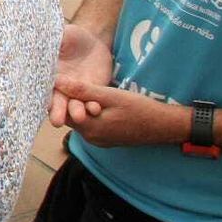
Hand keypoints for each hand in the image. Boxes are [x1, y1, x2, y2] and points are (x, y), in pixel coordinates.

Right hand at [49, 23, 114, 127]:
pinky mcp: (94, 93)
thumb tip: (32, 38)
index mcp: (48, 75)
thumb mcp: (60, 35)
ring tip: (79, 115)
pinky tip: (95, 108)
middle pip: (56, 103)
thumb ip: (50, 41)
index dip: (41, 97)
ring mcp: (77, 92)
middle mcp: (60, 87)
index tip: (42, 104)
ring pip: (74, 106)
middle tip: (57, 121)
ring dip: (76, 112)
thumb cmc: (71, 37)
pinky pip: (92, 103)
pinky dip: (93, 107)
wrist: (94, 41)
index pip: (42, 89)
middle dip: (57, 112)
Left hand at [55, 77, 183, 147]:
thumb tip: (57, 82)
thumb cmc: (139, 108)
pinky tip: (94, 100)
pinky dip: (90, 112)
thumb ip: (82, 90)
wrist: (164, 125)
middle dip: (69, 100)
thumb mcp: (109, 95)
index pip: (62, 112)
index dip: (59, 96)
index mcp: (89, 129)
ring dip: (80, 106)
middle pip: (70, 116)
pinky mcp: (107, 139)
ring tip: (81, 88)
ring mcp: (99, 141)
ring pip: (81, 120)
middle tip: (69, 81)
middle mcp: (91, 138)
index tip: (57, 80)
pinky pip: (91, 124)